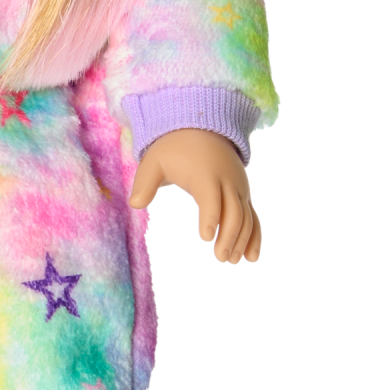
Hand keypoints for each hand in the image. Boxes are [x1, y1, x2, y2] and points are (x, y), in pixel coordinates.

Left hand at [128, 128, 261, 262]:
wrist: (202, 129)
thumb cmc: (174, 149)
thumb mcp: (154, 161)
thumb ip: (144, 183)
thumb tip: (134, 204)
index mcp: (205, 175)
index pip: (211, 198)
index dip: (210, 216)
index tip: (206, 236)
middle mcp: (227, 182)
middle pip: (234, 211)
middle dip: (229, 235)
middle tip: (220, 257)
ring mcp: (238, 189)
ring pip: (246, 217)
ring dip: (242, 239)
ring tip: (232, 260)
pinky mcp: (243, 195)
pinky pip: (253, 216)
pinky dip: (255, 236)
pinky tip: (251, 257)